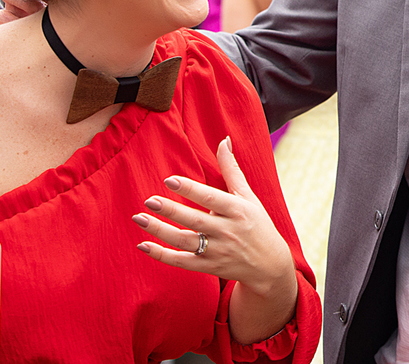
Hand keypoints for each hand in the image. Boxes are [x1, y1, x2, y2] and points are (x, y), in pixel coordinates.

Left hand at [133, 137, 296, 303]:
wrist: (269, 264)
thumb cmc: (257, 223)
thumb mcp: (248, 196)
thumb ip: (231, 169)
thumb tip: (224, 140)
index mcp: (237, 210)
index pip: (211, 198)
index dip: (190, 189)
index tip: (169, 180)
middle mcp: (227, 231)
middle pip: (195, 220)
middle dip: (171, 210)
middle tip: (149, 200)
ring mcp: (217, 251)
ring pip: (184, 241)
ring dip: (160, 231)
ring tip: (139, 218)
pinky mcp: (208, 267)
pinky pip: (181, 262)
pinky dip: (161, 255)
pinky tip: (143, 245)